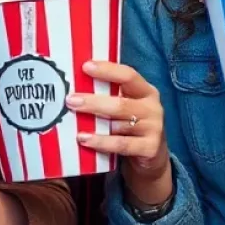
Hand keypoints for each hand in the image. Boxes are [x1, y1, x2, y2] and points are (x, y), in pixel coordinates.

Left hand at [70, 61, 171, 207]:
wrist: (153, 157)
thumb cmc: (130, 125)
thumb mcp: (124, 107)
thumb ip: (108, 95)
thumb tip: (73, 84)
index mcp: (146, 91)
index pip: (128, 75)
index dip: (107, 70)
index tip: (85, 66)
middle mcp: (152, 108)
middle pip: (121, 103)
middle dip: (93, 101)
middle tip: (70, 100)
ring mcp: (154, 129)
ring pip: (119, 125)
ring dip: (93, 123)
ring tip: (72, 120)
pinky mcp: (150, 149)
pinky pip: (121, 144)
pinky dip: (101, 142)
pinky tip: (84, 139)